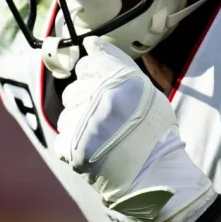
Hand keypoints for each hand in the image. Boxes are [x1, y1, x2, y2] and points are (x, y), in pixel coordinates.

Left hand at [55, 39, 217, 221]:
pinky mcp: (73, 149)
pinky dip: (75, 143)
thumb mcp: (146, 90)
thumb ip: (117, 64)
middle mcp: (99, 100)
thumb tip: (91, 44)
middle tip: (108, 117)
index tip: (106, 88)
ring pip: (67, 113)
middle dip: (87, 99)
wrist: (157, 177)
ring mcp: (84, 125)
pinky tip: (94, 148)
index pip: (88, 63)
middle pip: (74, 88)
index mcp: (120, 82)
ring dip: (81, 123)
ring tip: (103, 136)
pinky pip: (63, 137)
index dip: (97, 75)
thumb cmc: (154, 132)